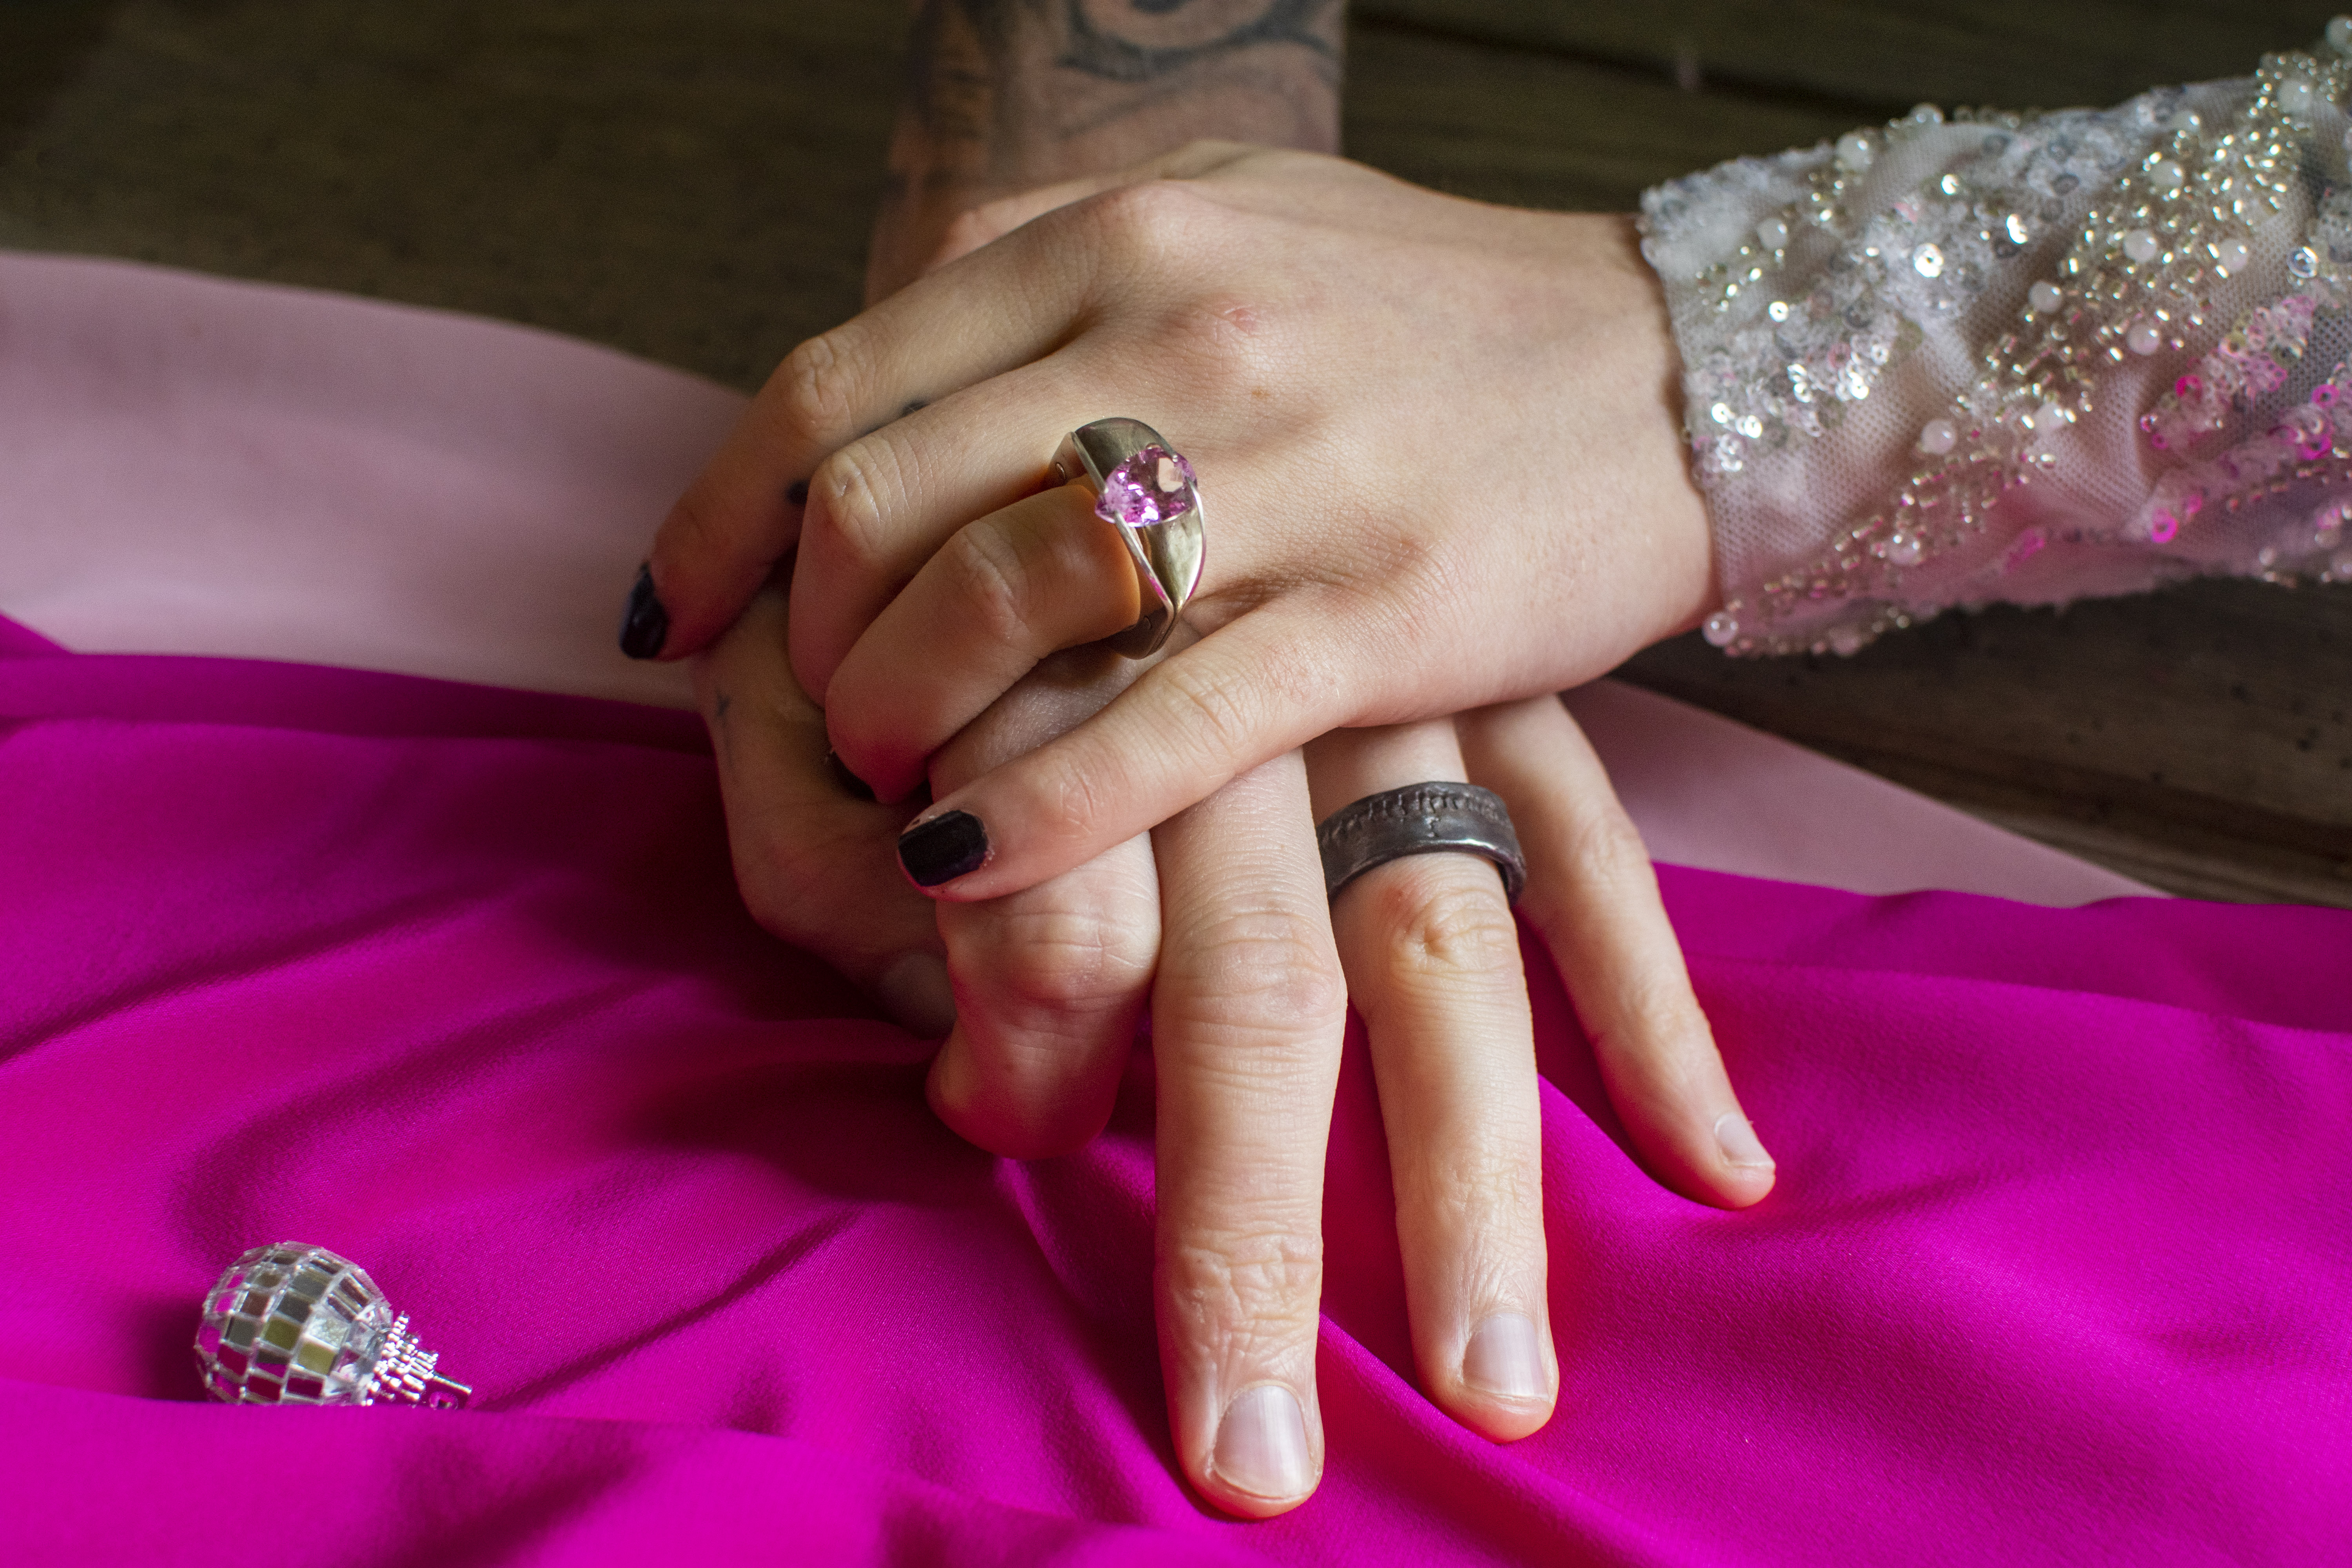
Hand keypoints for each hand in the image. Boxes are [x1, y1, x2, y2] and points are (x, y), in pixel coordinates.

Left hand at [640, 142, 1714, 907]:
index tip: (676, 612)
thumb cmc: (1430, 314)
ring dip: (900, 721)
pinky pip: (1167, 719)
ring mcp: (1289, 469)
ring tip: (893, 787)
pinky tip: (965, 860)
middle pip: (886, 503)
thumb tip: (884, 377)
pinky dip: (1040, 804)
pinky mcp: (1386, 606)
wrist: (1682, 366)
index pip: (835, 383)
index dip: (723, 517)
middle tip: (818, 721)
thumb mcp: (1225, 226)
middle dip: (808, 641)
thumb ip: (1052, 279)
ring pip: (1002, 604)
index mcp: (1119, 238)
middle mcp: (1181, 330)